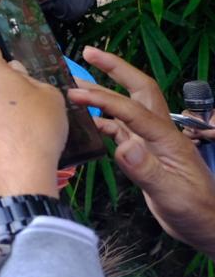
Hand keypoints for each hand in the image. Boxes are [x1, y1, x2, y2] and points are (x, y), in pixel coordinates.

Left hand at [0, 41, 65, 196]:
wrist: (17, 174)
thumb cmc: (35, 125)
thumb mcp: (48, 93)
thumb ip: (30, 77)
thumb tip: (15, 73)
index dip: (6, 52)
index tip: (20, 63)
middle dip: (2, 80)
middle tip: (26, 94)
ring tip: (20, 118)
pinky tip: (10, 134)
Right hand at [68, 47, 214, 255]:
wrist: (206, 225)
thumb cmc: (194, 210)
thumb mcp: (171, 194)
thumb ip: (147, 170)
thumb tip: (123, 146)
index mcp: (167, 138)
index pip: (133, 110)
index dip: (104, 99)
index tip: (76, 94)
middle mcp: (158, 133)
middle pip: (139, 90)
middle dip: (115, 68)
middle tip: (88, 52)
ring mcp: (150, 142)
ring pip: (126, 106)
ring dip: (104, 91)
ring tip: (75, 82)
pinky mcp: (143, 153)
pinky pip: (120, 128)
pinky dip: (101, 119)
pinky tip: (85, 121)